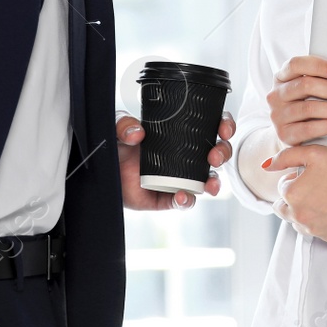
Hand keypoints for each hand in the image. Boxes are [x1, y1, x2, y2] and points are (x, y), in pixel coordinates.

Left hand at [117, 111, 234, 210]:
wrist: (103, 172)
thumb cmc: (116, 146)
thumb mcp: (117, 128)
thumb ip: (123, 124)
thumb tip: (137, 133)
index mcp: (180, 132)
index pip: (210, 125)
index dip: (223, 125)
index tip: (223, 128)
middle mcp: (186, 155)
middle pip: (216, 152)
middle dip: (223, 153)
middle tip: (215, 156)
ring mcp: (180, 177)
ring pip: (208, 179)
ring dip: (215, 182)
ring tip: (210, 184)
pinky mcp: (168, 197)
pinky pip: (184, 201)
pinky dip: (187, 201)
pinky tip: (182, 197)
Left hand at [264, 143, 326, 242]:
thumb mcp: (313, 153)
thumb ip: (285, 157)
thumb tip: (267, 165)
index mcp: (292, 195)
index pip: (282, 187)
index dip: (295, 178)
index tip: (310, 174)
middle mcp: (299, 216)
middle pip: (283, 208)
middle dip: (293, 197)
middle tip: (314, 186)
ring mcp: (314, 230)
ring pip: (298, 221)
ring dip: (304, 211)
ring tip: (323, 196)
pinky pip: (315, 230)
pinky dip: (319, 221)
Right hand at [267, 55, 326, 145]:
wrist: (290, 136)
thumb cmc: (304, 106)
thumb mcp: (304, 90)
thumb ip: (317, 79)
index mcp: (281, 78)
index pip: (295, 64)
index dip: (318, 66)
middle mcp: (276, 95)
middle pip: (305, 86)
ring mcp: (278, 115)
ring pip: (308, 108)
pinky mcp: (284, 134)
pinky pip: (309, 129)